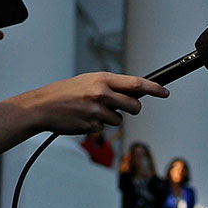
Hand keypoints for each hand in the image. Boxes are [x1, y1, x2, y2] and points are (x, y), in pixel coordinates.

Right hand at [12, 71, 166, 136]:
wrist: (42, 106)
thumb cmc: (64, 93)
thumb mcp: (88, 81)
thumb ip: (109, 86)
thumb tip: (130, 93)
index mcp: (102, 79)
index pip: (136, 83)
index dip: (154, 88)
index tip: (164, 92)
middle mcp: (101, 93)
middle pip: (133, 105)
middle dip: (133, 109)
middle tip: (124, 107)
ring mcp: (97, 110)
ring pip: (118, 119)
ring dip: (110, 118)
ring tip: (91, 110)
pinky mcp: (92, 125)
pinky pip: (103, 128)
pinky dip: (96, 125)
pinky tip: (83, 118)